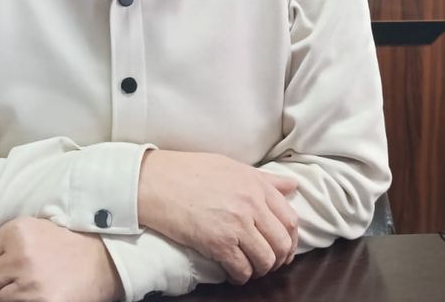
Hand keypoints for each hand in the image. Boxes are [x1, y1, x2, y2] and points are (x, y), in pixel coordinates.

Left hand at [0, 217, 123, 301]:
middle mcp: (21, 255)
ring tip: (36, 286)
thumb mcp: (29, 234)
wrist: (105, 262)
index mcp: (17, 231)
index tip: (15, 265)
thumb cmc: (64, 246)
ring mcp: (30, 283)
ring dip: (11, 298)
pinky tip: (40, 296)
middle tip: (26, 278)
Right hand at [137, 150, 298, 283]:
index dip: (290, 240)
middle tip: (268, 263)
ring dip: (260, 270)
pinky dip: (240, 277)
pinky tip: (233, 274)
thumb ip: (263, 180)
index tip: (283, 248)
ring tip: (250, 269)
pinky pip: (242, 269)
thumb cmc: (188, 171)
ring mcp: (236, 224)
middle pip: (282, 243)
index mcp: (256, 184)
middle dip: (279, 259)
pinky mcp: (218, 242)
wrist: (153, 181)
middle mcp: (251, 204)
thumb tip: (292, 187)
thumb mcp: (230, 167)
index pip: (290, 219)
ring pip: (266, 260)